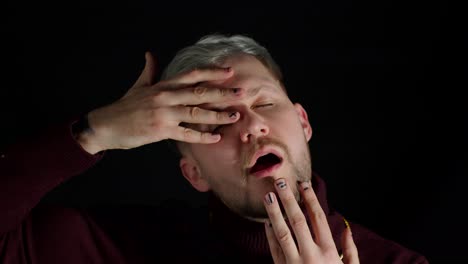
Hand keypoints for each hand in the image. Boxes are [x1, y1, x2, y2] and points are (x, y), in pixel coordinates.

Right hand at [78, 52, 242, 153]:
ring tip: (234, 116)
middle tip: (241, 92)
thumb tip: (150, 54)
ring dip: (218, 115)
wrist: (106, 125)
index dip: (211, 72)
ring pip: (196, 113)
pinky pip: (187, 134)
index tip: (229, 71)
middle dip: (222, 92)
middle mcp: (166, 96)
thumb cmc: (125, 106)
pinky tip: (216, 137)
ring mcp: (164, 113)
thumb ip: (149, 71)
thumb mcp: (139, 86)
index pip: (191, 75)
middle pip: (199, 92)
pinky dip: (202, 136)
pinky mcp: (161, 130)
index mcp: (163, 85)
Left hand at [263, 178, 358, 263]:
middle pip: (298, 220)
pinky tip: (267, 221)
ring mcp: (294, 263)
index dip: (310, 199)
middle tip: (280, 182)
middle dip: (289, 199)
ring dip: (274, 212)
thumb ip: (350, 251)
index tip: (303, 184)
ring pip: (282, 233)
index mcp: (328, 251)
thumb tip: (347, 229)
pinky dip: (270, 235)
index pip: (317, 218)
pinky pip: (274, 249)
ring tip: (268, 196)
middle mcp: (311, 255)